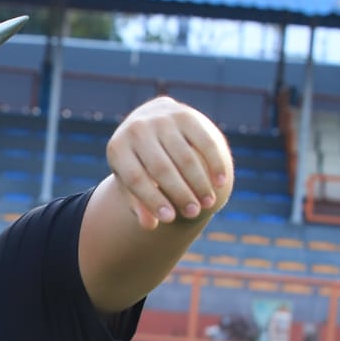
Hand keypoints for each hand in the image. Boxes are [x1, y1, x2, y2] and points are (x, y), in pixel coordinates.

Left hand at [106, 97, 232, 229]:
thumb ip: (138, 203)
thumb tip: (150, 225)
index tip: (169, 219)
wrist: (149, 121)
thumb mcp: (130, 181)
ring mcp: (162, 119)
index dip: (153, 200)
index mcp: (118, 148)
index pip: (136, 178)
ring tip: (208, 204)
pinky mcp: (186, 115)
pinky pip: (204, 142)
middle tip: (193, 213)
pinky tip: (221, 183)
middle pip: (161, 169)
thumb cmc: (139, 161)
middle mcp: (137, 129)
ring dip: (199, 183)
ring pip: (185, 157)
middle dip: (179, 194)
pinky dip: (214, 164)